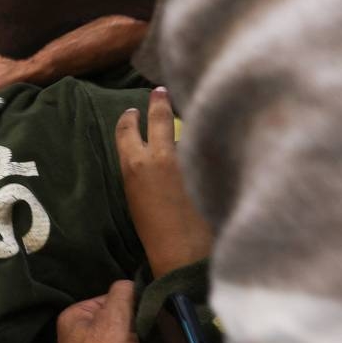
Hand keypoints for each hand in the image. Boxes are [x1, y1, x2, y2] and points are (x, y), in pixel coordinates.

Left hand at [57, 281, 141, 342]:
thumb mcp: (116, 317)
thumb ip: (123, 293)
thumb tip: (130, 284)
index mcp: (71, 317)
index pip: (108, 299)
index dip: (129, 305)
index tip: (144, 317)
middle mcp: (71, 338)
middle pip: (112, 323)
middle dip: (130, 328)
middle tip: (148, 335)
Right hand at [116, 87, 213, 277]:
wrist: (183, 250)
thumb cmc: (155, 232)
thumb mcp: (136, 196)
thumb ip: (143, 170)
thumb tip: (155, 153)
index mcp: (133, 165)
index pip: (126, 129)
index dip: (128, 118)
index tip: (132, 111)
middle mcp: (159, 154)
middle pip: (159, 117)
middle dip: (158, 102)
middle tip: (159, 92)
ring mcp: (186, 157)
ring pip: (187, 132)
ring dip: (189, 129)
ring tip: (194, 118)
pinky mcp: (209, 163)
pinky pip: (207, 143)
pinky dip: (208, 142)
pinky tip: (215, 142)